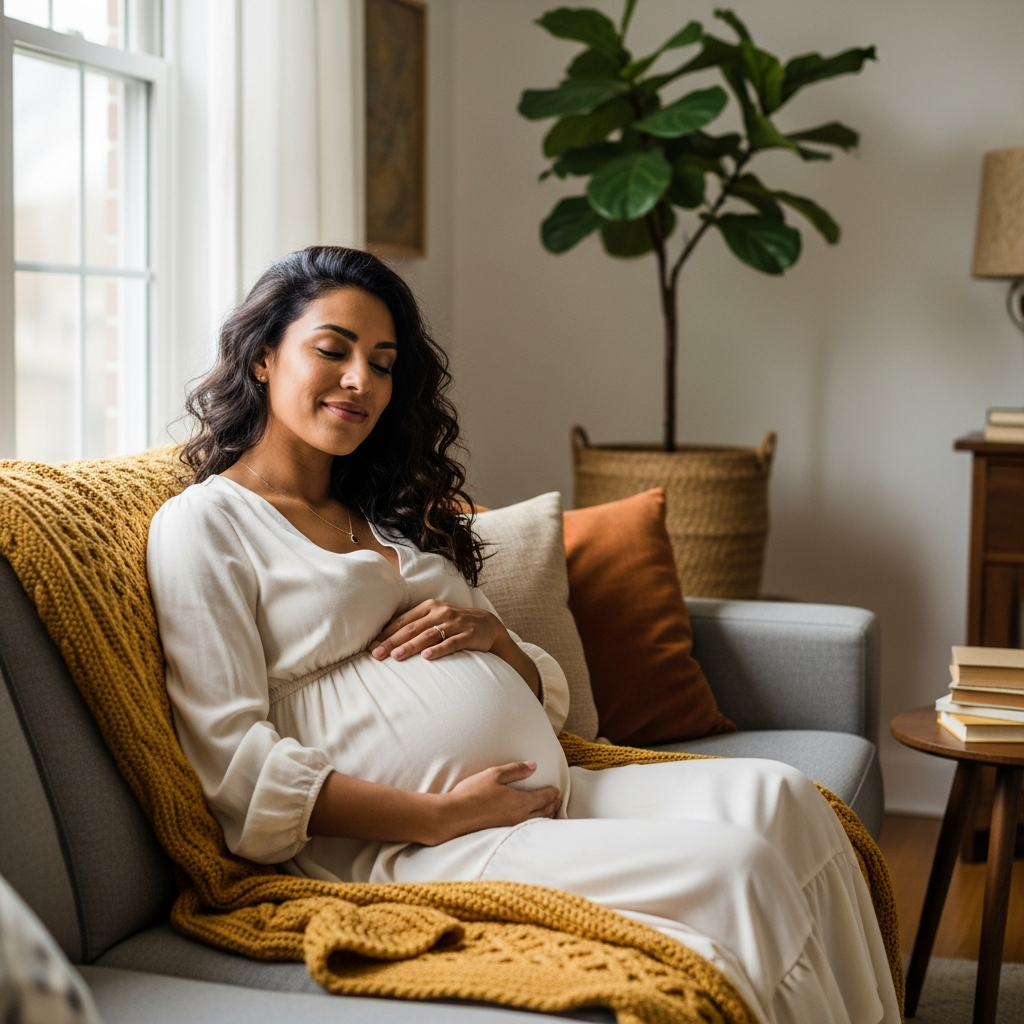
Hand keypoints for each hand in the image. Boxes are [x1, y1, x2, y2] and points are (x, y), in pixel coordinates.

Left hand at [370, 599, 507, 662]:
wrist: (488, 626)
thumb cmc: (456, 624)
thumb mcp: (436, 618)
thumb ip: (416, 624)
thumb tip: (387, 638)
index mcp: (429, 607)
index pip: (403, 621)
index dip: (387, 633)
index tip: (371, 646)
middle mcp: (441, 612)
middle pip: (412, 628)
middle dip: (393, 641)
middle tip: (377, 654)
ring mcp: (455, 623)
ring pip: (429, 635)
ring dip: (411, 645)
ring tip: (396, 656)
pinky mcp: (468, 635)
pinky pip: (451, 643)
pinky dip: (438, 649)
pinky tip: (427, 657)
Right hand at [435, 761, 560, 842]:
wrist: (454, 816)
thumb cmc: (473, 793)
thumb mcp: (494, 774)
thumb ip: (516, 770)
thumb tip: (533, 766)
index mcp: (521, 802)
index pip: (544, 798)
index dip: (552, 793)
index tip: (558, 790)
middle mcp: (520, 817)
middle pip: (544, 812)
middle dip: (553, 805)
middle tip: (558, 800)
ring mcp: (512, 827)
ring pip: (536, 823)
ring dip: (546, 816)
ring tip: (550, 811)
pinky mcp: (503, 833)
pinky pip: (527, 828)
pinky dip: (535, 824)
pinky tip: (530, 822)